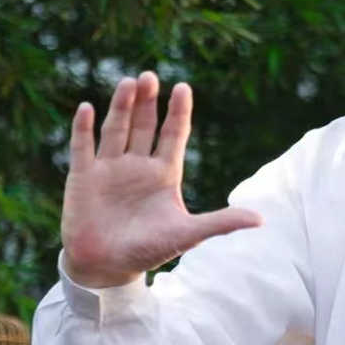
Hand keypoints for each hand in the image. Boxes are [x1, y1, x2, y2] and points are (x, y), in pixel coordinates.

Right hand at [61, 71, 261, 287]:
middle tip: (150, 76)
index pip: (173, 134)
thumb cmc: (148, 252)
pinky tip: (87, 108)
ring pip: (116, 129)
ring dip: (121, 107)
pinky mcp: (83, 177)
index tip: (183, 87)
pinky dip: (83, 128)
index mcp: (163, 174)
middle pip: (144, 125)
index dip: (178, 112)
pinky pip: (83, 147)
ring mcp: (109, 169)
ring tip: (129, 83)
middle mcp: (137, 165)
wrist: (106, 268)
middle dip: (147, 102)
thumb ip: (221, 223)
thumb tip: (262, 219)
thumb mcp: (187, 235)